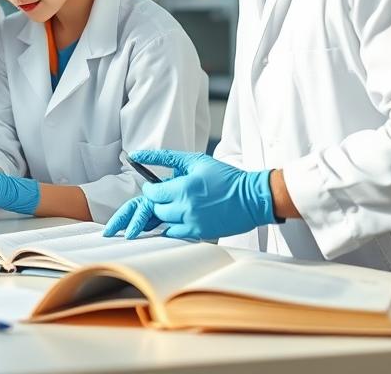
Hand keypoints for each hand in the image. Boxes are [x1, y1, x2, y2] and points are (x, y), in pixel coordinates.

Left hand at [102, 149, 274, 240]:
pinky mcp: (200, 233)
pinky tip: (181, 217)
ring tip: (175, 204)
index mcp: (184, 188)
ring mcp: (193, 223)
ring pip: (164, 222)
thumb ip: (166, 158)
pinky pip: (176, 233)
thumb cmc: (226, 177)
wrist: (252, 198)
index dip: (150, 189)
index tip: (154, 186)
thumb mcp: (196, 161)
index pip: (152, 193)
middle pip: (156, 209)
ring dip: (165, 213)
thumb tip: (138, 155)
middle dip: (156, 201)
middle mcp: (186, 208)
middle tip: (165, 195)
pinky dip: (173, 226)